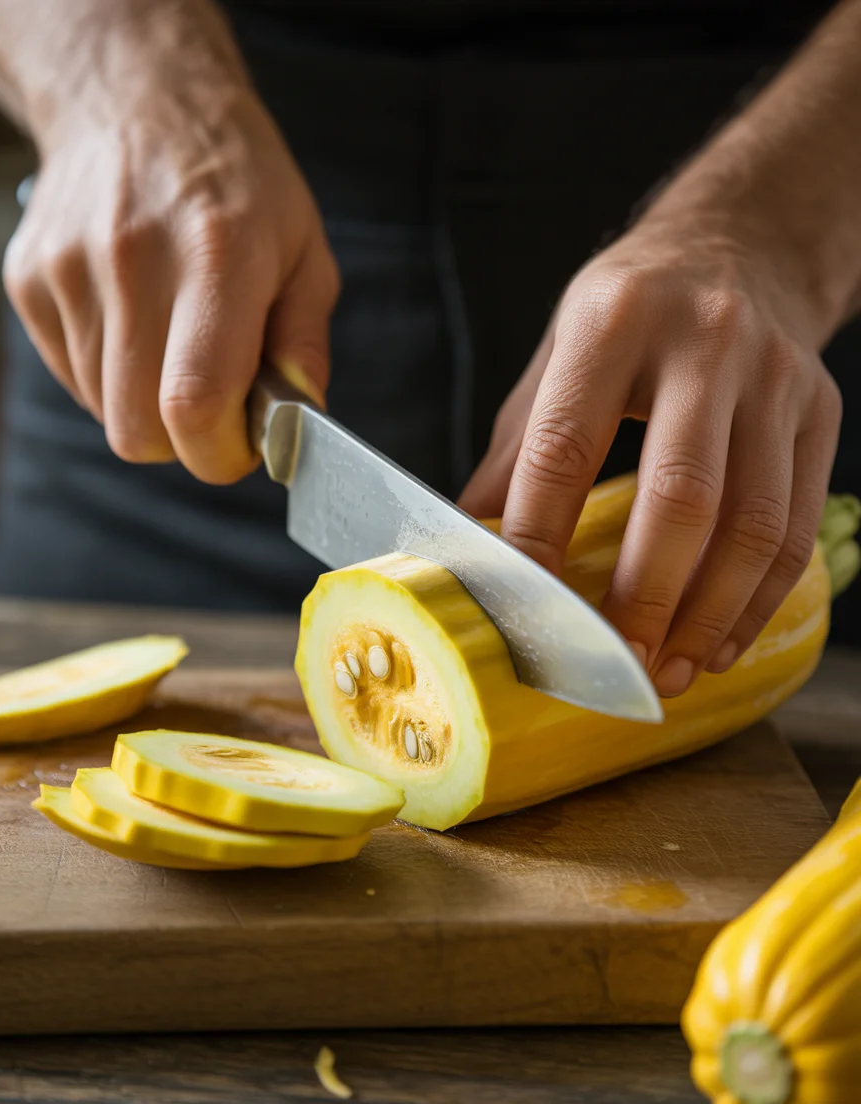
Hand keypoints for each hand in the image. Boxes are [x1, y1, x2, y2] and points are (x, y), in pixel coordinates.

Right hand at [2, 1, 337, 483]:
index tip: (240, 444)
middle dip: (184, 441)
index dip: (219, 453)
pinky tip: (136, 320)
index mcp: (217, 257)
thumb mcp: (305, 252)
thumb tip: (296, 425)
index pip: (194, 404)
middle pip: (138, 430)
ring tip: (175, 341)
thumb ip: (303, 346)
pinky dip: (111, 373)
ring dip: (147, 404)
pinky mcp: (29, 279)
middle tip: (215, 400)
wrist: (140, 101)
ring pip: (104, 411)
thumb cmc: (239, 182)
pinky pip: (73, 376)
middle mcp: (133, 261)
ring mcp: (69, 269)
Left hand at [460, 218, 841, 695]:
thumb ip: (521, 444)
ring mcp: (774, 378)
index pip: (566, 447)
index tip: (525, 607)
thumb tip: (472, 538)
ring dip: (709, 614)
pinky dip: (760, 597)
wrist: (743, 243)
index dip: (539, 536)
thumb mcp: (560, 349)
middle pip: (681, 495)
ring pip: (752, 522)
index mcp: (613, 323)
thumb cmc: (633, 310)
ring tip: (670, 670)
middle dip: (645, 595)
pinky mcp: (821, 411)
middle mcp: (704, 343)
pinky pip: (795, 524)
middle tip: (617, 662)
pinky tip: (721, 638)